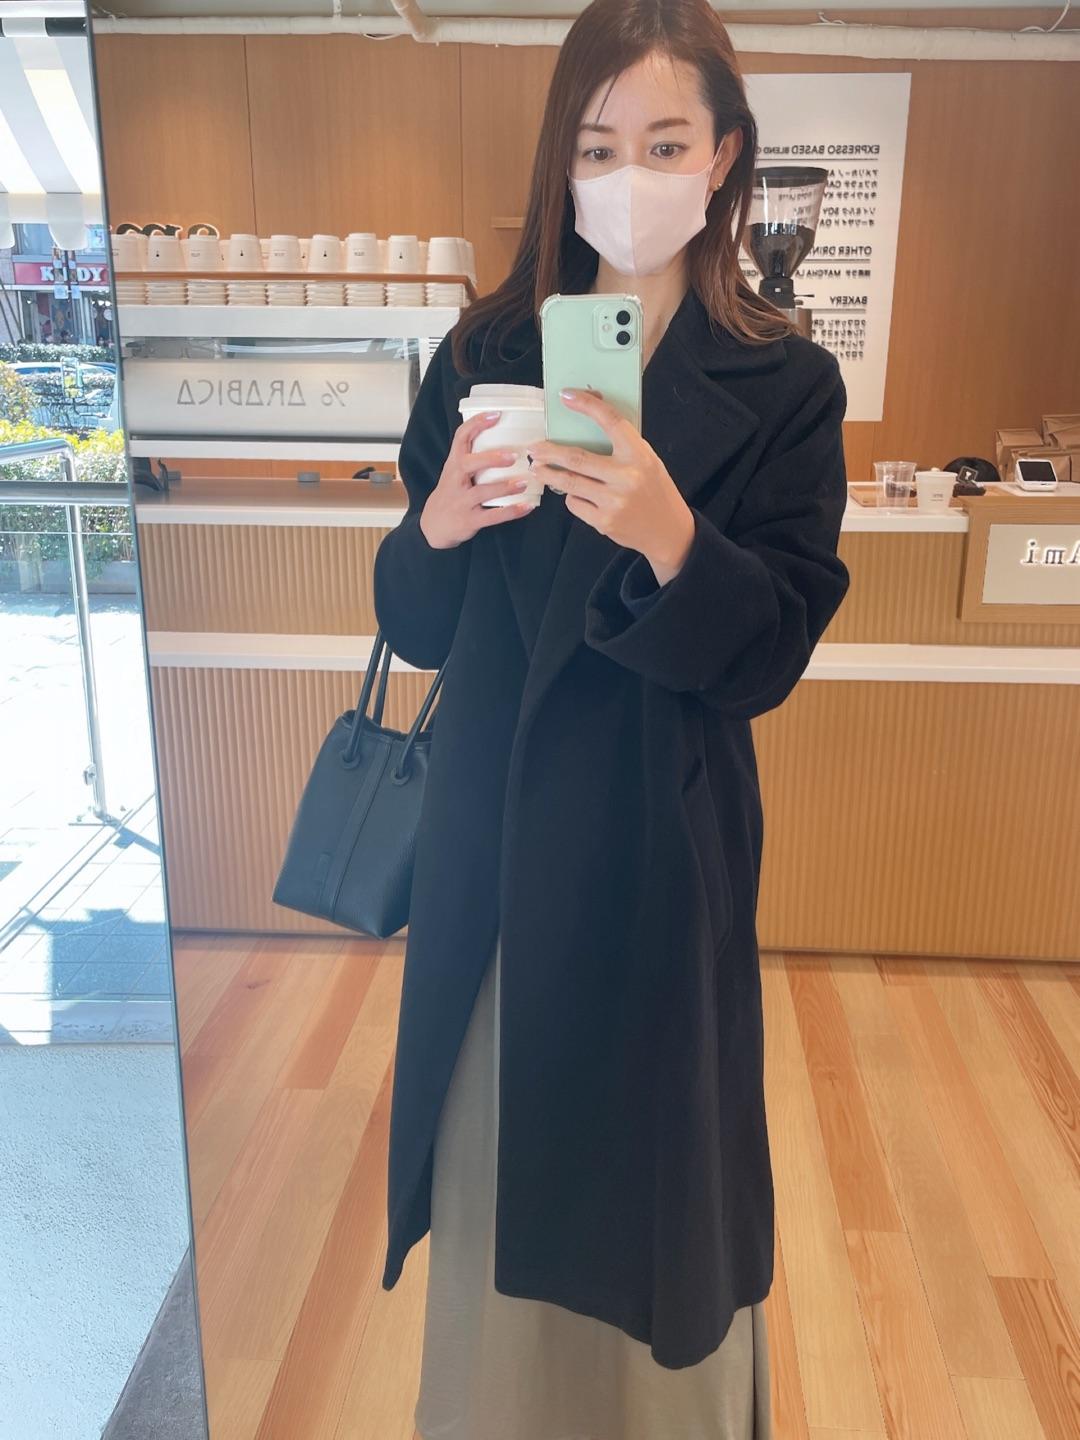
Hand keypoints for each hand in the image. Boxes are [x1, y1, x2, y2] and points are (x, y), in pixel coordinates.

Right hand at [419, 410, 534, 548]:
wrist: (434, 525)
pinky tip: (526, 506)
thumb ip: (472, 457)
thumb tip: (502, 436)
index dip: (477, 424)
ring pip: (482, 492)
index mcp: (454, 464)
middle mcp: (455, 480)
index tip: (496, 414)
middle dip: (491, 458)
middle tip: (513, 455)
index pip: (460, 437)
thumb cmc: (451, 493)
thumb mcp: (454, 472)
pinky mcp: (470, 520)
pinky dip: (511, 511)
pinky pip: (492, 516)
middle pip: (468, 464)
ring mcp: (462, 501)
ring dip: (505, 487)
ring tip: (524, 482)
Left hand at [527, 388, 695, 584]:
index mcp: (640, 455)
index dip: (587, 406)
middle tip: (533, 448)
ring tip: (537, 469)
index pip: (611, 422)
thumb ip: (622, 445)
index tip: (566, 396)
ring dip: (548, 474)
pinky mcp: (604, 522)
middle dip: (549, 452)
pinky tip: (576, 495)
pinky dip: (571, 497)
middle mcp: (626, 477)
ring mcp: (613, 501)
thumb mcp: (647, 461)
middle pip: (576, 458)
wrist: (668, 531)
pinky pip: (575, 504)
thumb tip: (587, 419)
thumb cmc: (654, 490)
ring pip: (569, 483)